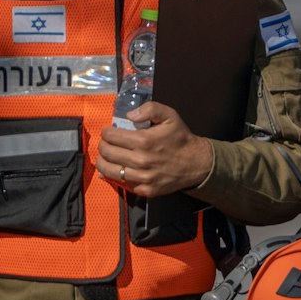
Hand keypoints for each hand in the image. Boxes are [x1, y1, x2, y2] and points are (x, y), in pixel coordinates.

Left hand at [97, 102, 213, 196]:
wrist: (197, 163)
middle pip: (106, 153)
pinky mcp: (146, 190)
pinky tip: (119, 170)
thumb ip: (149, 109)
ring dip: (103, 162)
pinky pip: (122, 184)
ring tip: (106, 157)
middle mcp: (140, 160)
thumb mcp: (170, 116)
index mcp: (144, 141)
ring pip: (109, 171)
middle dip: (103, 146)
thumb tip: (129, 116)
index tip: (109, 131)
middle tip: (107, 143)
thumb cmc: (180, 138)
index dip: (106, 132)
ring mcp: (142, 178)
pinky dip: (117, 177)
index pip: (110, 136)